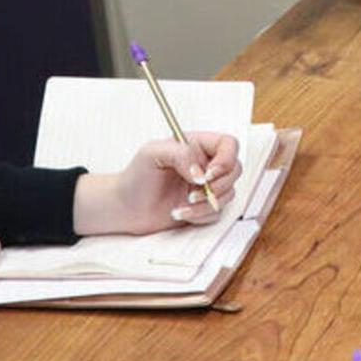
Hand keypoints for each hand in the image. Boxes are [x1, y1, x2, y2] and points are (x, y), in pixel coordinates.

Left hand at [74, 132, 242, 235]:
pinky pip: (217, 213)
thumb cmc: (136, 177)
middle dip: (217, 186)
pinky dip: (199, 216)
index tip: (209, 174)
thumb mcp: (152, 153)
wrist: (126, 208)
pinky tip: (179, 212)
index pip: (228, 144)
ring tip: (182, 205)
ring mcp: (206, 186)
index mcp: (197, 145)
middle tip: (192, 193)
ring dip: (206, 204)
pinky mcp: (204, 206)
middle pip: (235, 170)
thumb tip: (202, 173)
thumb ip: (181, 154)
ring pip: (228, 194)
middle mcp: (205, 164)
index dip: (226, 159)